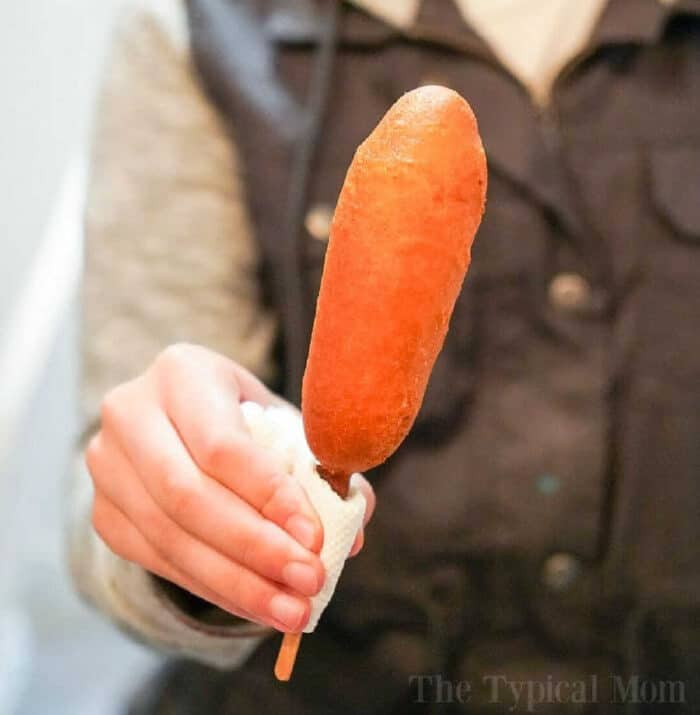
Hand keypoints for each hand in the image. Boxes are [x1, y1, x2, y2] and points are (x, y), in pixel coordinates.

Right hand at [86, 343, 374, 631]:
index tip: (315, 539)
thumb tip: (349, 536)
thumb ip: (319, 470)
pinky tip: (256, 604)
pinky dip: (213, 588)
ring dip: (236, 582)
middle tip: (308, 581)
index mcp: (182, 372)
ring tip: (291, 609)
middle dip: (255, 548)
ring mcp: (107, 465)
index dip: (269, 496)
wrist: (178, 421)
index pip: (223, 445)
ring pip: (170, 537)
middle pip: (188, 496)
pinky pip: (158, 561)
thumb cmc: (244, 418)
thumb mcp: (282, 424)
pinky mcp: (104, 511)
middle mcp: (131, 413)